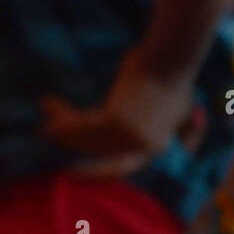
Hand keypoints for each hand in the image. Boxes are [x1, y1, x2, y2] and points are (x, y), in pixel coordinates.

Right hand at [42, 48, 197, 178]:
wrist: (170, 59)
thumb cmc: (175, 81)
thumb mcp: (183, 113)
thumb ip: (186, 133)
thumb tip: (189, 147)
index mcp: (156, 148)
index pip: (120, 169)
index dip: (94, 173)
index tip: (71, 172)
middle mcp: (140, 147)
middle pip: (94, 149)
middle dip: (68, 140)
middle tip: (46, 132)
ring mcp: (129, 136)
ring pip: (84, 138)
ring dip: (60, 128)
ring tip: (44, 117)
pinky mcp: (117, 120)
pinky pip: (82, 123)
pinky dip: (63, 116)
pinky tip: (49, 105)